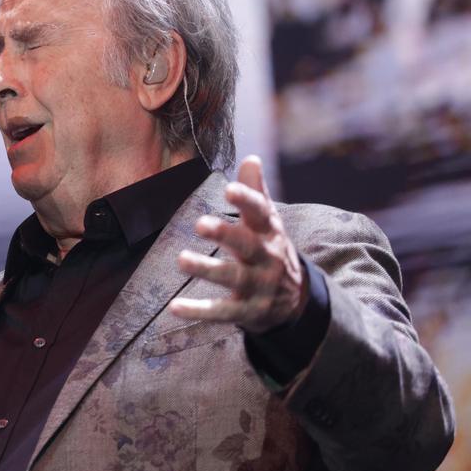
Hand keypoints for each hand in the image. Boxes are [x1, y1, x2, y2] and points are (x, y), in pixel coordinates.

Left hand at [170, 155, 306, 333]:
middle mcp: (267, 258)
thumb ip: (256, 192)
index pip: (261, 213)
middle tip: (200, 223)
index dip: (247, 200)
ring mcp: (259, 286)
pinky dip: (199, 310)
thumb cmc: (270, 250)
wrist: (295, 301)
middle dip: (226, 234)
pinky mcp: (248, 312)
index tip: (228, 189)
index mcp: (270, 233)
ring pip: (233, 277)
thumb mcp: (268, 223)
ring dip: (207, 269)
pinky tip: (174, 307)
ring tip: (181, 260)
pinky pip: (223, 312)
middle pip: (247, 245)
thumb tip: (251, 157)